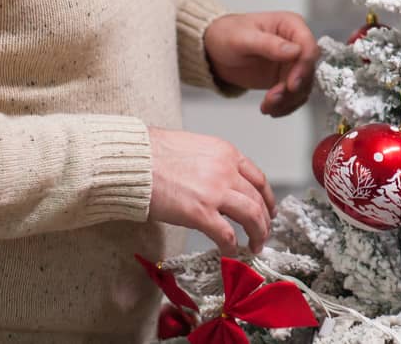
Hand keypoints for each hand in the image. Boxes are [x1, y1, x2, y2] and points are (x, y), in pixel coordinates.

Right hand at [147, 126, 274, 255]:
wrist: (132, 161)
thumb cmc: (152, 153)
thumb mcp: (193, 147)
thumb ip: (211, 163)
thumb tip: (214, 179)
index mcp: (226, 153)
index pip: (258, 178)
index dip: (267, 198)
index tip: (268, 210)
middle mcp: (226, 171)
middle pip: (258, 199)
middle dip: (264, 220)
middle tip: (264, 233)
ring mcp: (215, 192)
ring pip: (251, 216)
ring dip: (257, 233)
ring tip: (255, 245)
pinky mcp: (200, 213)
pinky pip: (227, 234)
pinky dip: (232, 246)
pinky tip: (231, 252)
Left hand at [204, 11, 320, 116]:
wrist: (214, 50)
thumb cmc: (226, 35)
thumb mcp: (243, 38)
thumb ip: (269, 44)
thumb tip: (294, 50)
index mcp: (290, 25)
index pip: (308, 47)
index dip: (304, 67)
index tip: (292, 84)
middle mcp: (295, 43)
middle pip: (308, 70)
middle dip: (293, 88)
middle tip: (273, 98)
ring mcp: (291, 62)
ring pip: (303, 86)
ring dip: (288, 100)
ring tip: (268, 105)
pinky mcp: (285, 78)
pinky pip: (294, 96)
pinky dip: (285, 105)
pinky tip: (270, 108)